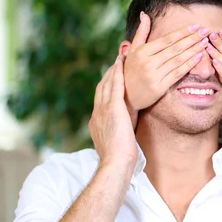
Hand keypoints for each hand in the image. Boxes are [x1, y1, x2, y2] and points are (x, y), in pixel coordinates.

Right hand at [89, 53, 137, 169]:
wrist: (116, 164)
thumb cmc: (120, 160)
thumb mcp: (116, 143)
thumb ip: (117, 134)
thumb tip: (124, 132)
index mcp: (97, 121)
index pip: (101, 99)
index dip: (107, 86)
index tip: (112, 77)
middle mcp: (97, 113)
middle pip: (102, 87)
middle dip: (109, 73)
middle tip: (116, 60)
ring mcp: (103, 110)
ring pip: (107, 84)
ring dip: (114, 69)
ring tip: (120, 56)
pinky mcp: (113, 109)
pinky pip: (115, 86)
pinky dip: (118, 73)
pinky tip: (121, 63)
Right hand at [123, 12, 210, 114]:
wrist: (126, 96)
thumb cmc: (130, 70)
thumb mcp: (132, 50)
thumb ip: (141, 32)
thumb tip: (144, 14)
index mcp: (142, 52)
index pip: (166, 40)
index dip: (182, 32)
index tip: (195, 26)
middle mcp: (148, 63)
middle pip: (175, 48)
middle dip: (192, 39)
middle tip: (206, 31)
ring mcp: (154, 76)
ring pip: (178, 60)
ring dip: (194, 50)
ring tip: (205, 42)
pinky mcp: (160, 88)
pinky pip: (178, 74)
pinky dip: (189, 64)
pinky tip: (199, 57)